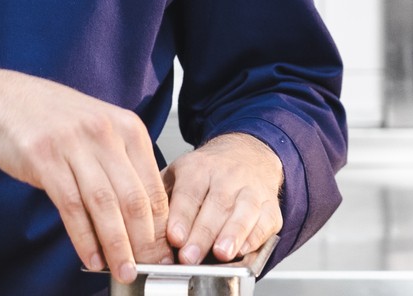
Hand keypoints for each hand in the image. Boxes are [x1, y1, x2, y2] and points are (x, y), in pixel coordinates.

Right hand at [0, 69, 172, 283]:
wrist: (6, 100)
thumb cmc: (56, 120)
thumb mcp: (101, 132)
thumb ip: (123, 167)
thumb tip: (144, 219)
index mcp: (128, 128)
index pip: (154, 187)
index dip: (161, 227)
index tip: (161, 253)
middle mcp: (105, 134)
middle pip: (133, 199)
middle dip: (144, 242)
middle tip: (148, 268)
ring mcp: (74, 144)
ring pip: (105, 205)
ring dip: (116, 245)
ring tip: (122, 270)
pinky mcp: (45, 159)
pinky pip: (71, 206)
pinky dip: (83, 237)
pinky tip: (90, 257)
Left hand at [162, 133, 283, 265]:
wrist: (247, 154)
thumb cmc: (207, 172)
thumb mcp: (178, 173)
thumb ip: (162, 197)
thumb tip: (142, 223)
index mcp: (198, 167)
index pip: (189, 192)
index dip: (181, 216)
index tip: (173, 237)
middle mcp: (227, 176)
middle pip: (216, 205)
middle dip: (202, 234)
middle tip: (189, 257)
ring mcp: (251, 189)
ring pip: (244, 211)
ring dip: (232, 234)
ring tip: (221, 254)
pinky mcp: (271, 206)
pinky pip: (266, 222)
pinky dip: (255, 237)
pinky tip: (243, 249)